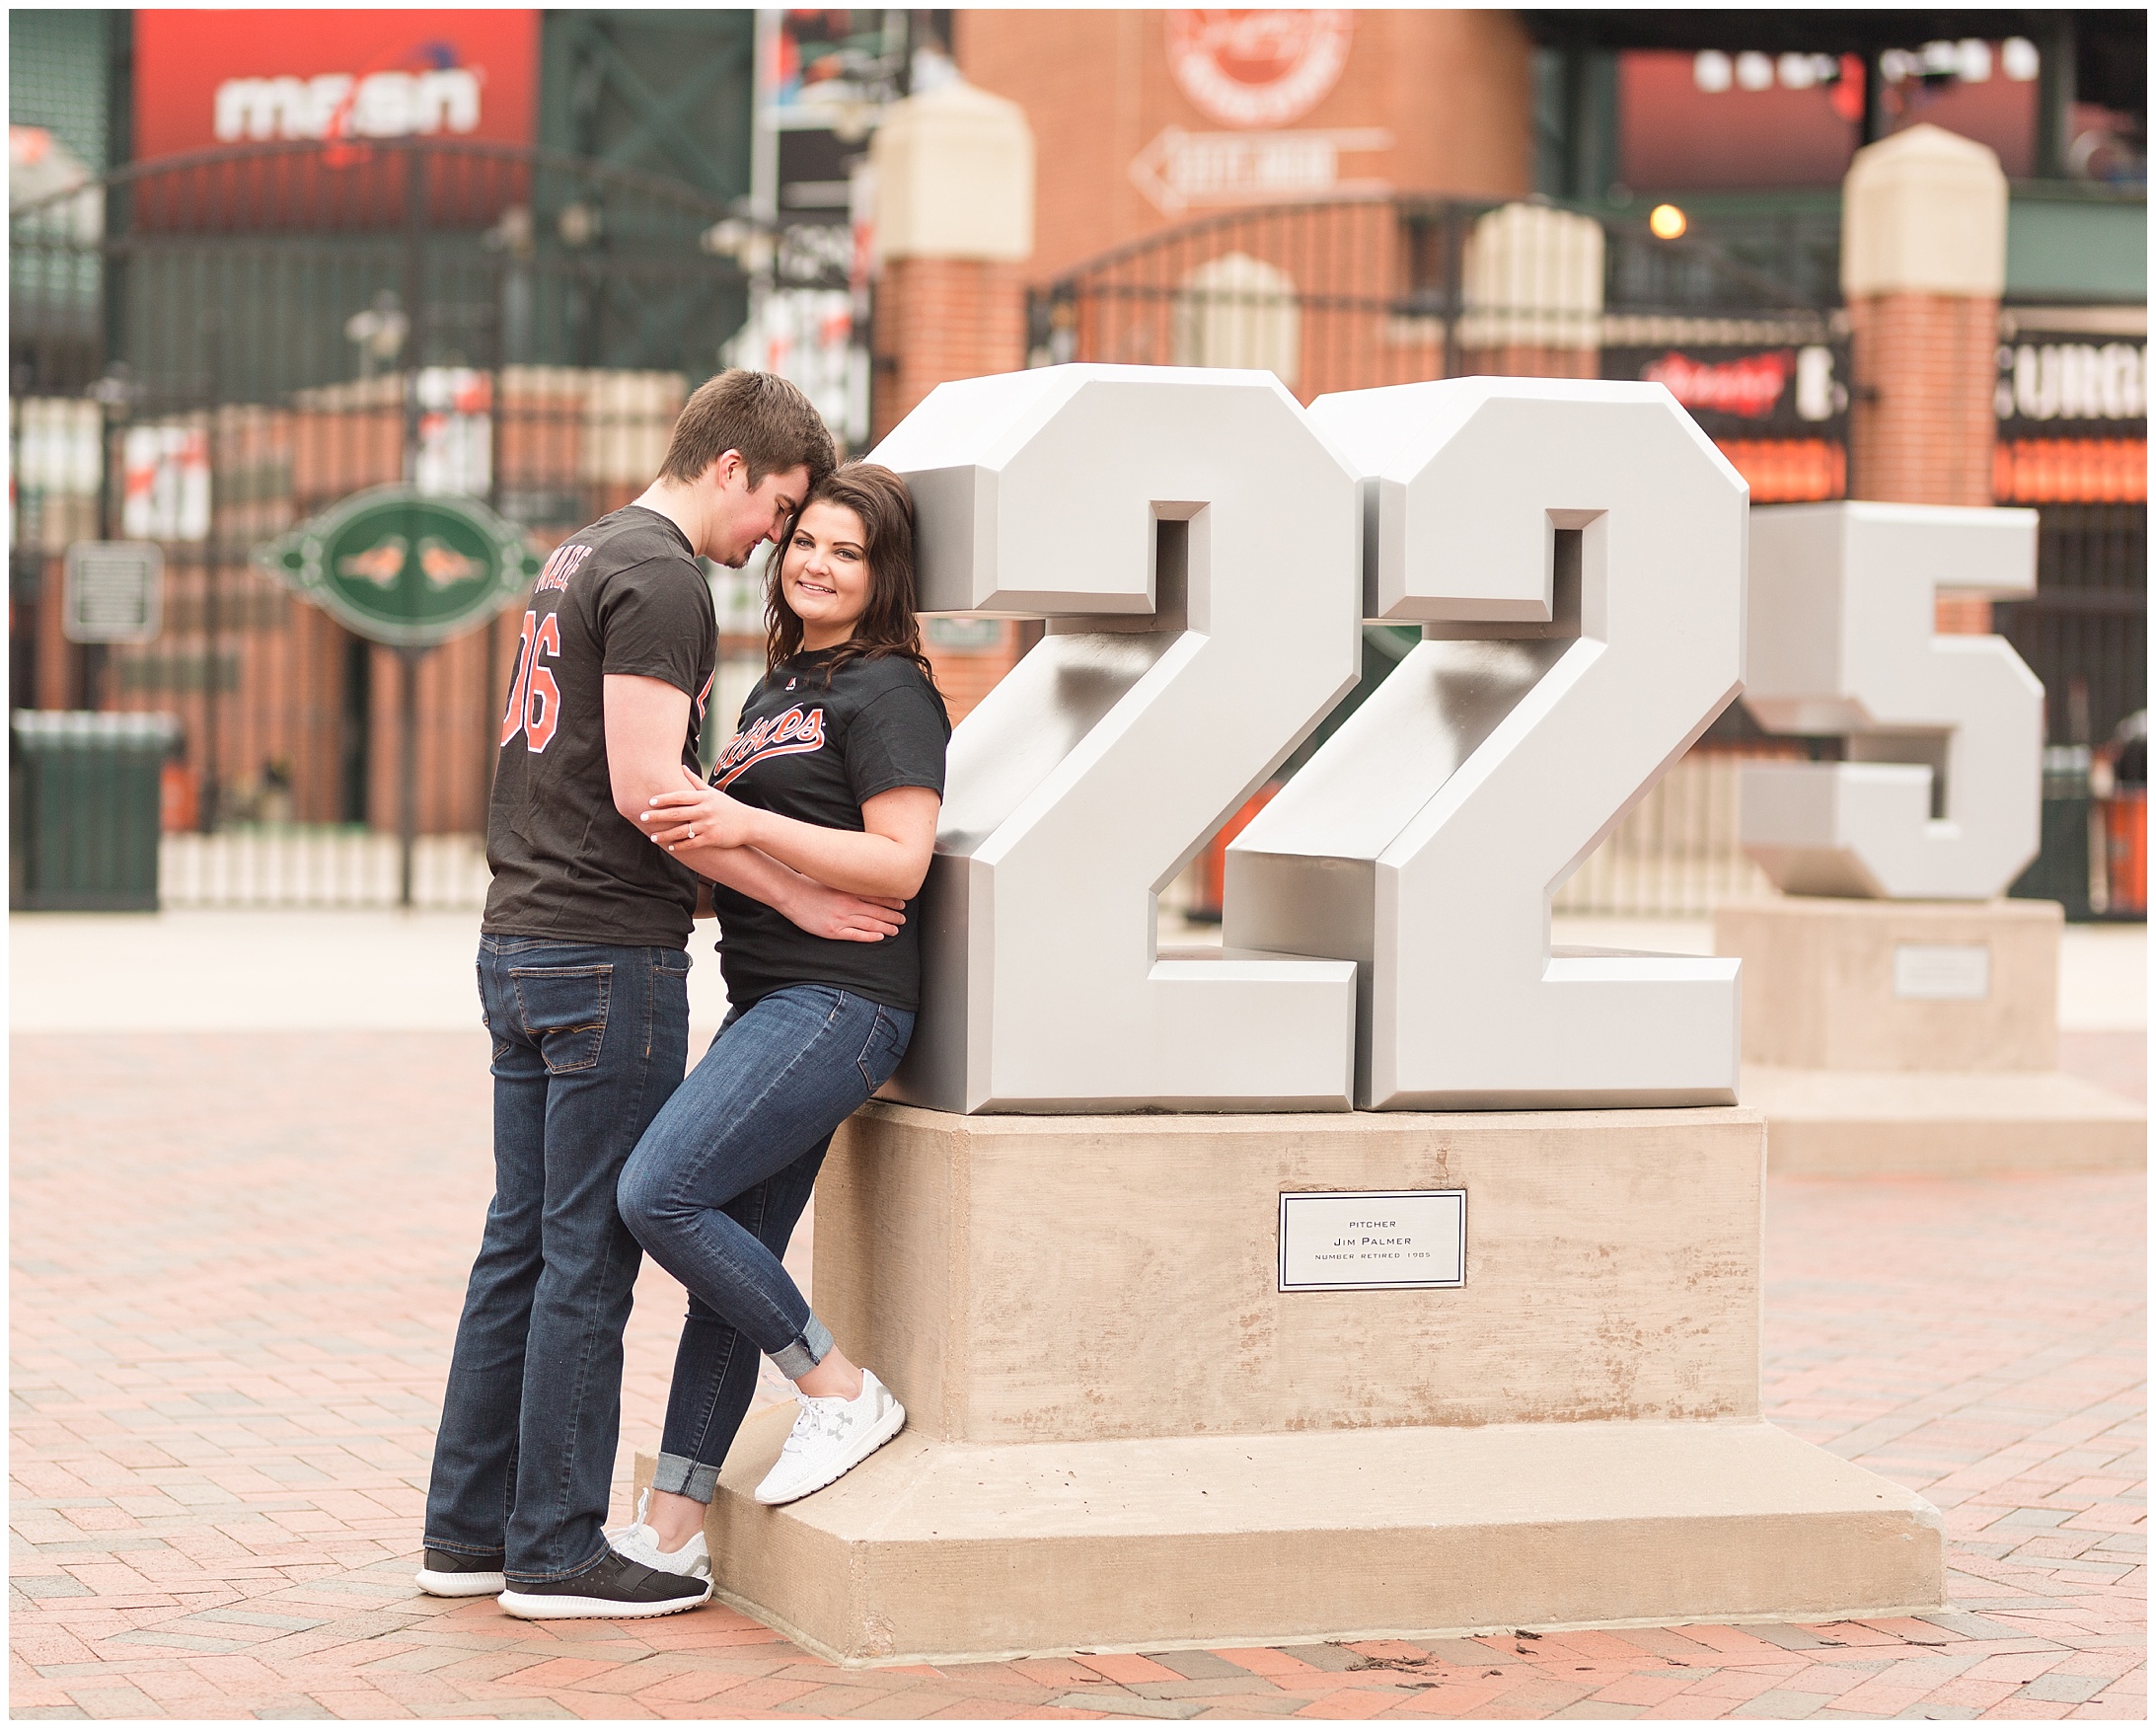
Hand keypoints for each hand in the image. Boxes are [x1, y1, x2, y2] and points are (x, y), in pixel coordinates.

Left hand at [639, 781, 753, 850]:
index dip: (664, 799)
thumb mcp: (712, 792)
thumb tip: (681, 766)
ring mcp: (708, 825)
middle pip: (677, 813)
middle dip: (658, 816)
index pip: (680, 796)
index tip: (649, 801)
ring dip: (666, 835)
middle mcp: (705, 810)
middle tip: (642, 817)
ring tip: (653, 838)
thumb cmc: (728, 806)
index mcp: (703, 798)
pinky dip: (681, 845)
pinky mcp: (712, 838)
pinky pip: (693, 843)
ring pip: (682, 831)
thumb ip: (694, 781)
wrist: (749, 823)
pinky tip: (670, 847)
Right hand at [785, 879, 907, 942]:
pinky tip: (880, 937)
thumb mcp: (832, 877)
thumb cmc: (808, 883)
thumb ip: (848, 880)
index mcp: (850, 890)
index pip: (878, 896)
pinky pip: (857, 935)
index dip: (892, 901)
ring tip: (896, 930)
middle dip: (893, 916)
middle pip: (878, 911)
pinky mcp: (834, 931)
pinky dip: (870, 936)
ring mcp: (842, 918)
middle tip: (903, 919)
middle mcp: (849, 904)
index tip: (902, 903)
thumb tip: (861, 877)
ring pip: (871, 924)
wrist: (791, 894)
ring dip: (886, 927)